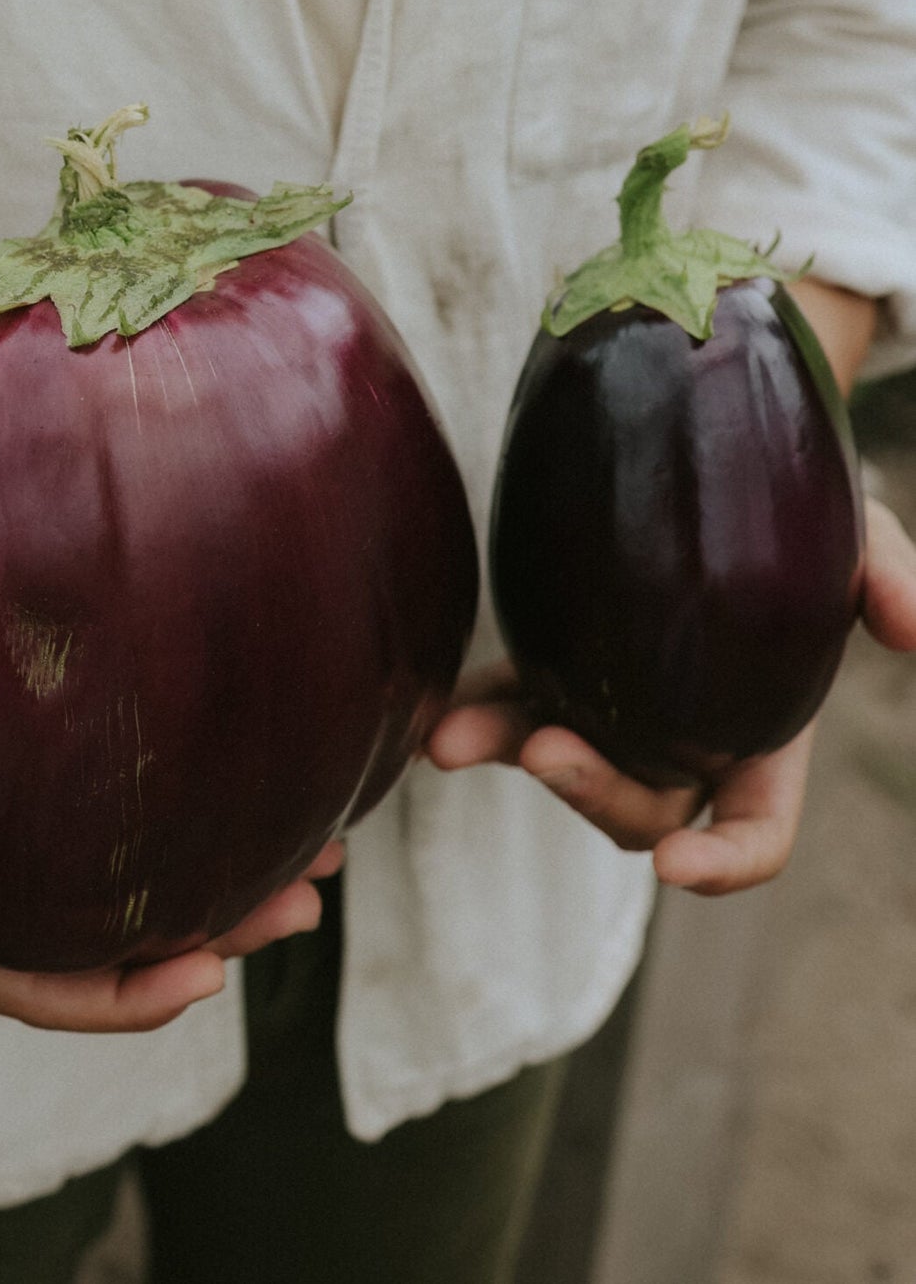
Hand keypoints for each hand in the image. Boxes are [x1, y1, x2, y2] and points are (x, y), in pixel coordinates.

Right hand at [0, 616, 343, 1026]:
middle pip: (117, 942)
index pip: (43, 987)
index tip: (211, 974)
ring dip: (228, 878)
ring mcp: (18, 837)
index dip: (125, 995)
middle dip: (215, 934)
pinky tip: (257, 775)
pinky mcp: (36, 770)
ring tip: (314, 853)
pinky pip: (127, 810)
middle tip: (301, 901)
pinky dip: (195, 806)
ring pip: (138, 882)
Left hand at [428, 497, 915, 894]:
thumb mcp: (857, 529)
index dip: (724, 864)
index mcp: (768, 737)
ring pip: (565, 763)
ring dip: (510, 757)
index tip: (679, 867)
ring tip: (454, 742)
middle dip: (595, 794)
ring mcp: (617, 702)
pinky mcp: (559, 657)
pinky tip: (437, 716)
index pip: (756, 833)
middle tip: (547, 752)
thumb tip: (913, 630)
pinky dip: (475, 714)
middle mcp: (688, 736)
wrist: (719, 438)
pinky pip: (511, 700)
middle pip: (643, 810)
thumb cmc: (802, 496)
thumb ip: (888, 576)